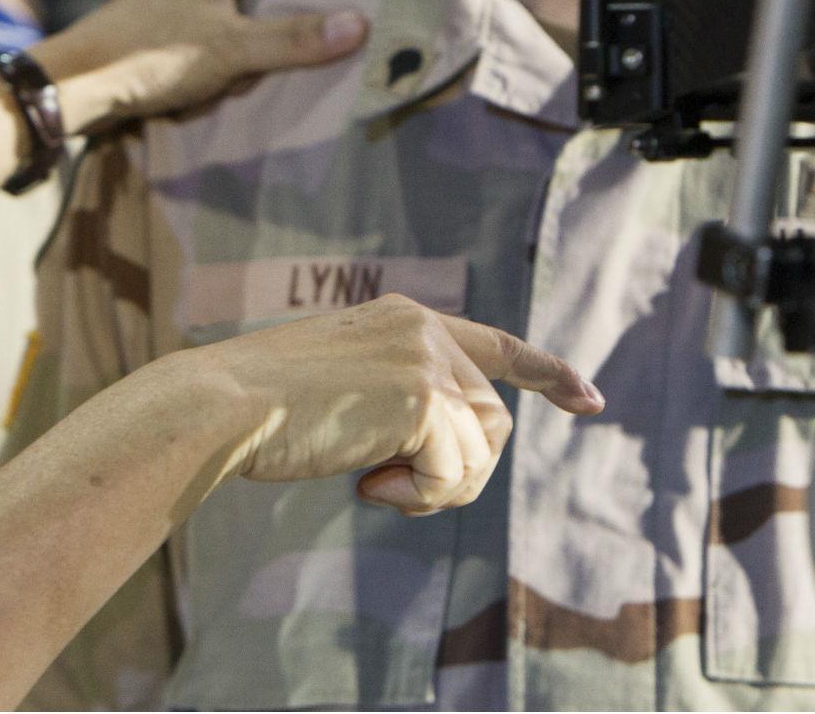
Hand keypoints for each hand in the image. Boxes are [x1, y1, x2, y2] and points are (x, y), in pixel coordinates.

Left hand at [34, 0, 364, 130]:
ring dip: (264, 35)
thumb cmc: (149, 55)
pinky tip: (246, 84)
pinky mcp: (156, 43)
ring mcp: (171, 12)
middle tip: (339, 24)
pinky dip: (234, 60)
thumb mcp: (230, 49)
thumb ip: (292, 39)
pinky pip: (211, 44)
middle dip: (297, 1)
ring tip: (301, 59)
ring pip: (234, 16)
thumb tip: (360, 24)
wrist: (71, 88)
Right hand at [206, 295, 604, 514]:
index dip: (545, 374)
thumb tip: (451, 454)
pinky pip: (455, 473)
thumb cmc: (262, 409)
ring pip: (481, 449)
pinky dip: (418, 496)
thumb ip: (399, 400)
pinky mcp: (424, 396)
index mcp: (400, 318)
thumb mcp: (342, 389)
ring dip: (437, 487)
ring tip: (373, 483)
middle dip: (456, 470)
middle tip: (388, 487)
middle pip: (490, 420)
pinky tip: (366, 486)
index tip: (590, 400)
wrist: (225, 404)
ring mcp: (426, 358)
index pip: (493, 343)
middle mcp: (422, 327)